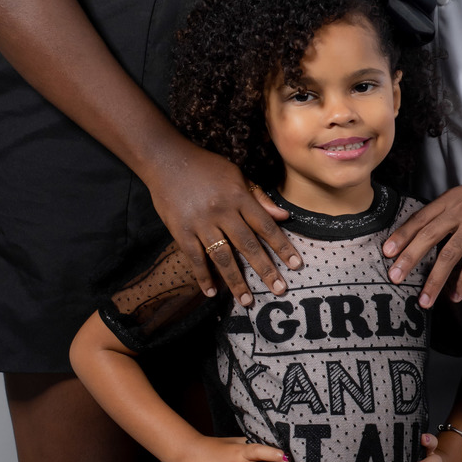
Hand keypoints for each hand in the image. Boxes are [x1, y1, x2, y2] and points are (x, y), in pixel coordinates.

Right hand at [149, 144, 300, 305]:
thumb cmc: (205, 167)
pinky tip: (212, 292)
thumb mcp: (236, 175)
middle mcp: (222, 211)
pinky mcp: (181, 231)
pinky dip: (203, 276)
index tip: (295, 264)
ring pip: (223, 257)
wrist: (165, 160)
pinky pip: (195, 258)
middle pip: (248, 245)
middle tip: (279, 289)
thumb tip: (283, 216)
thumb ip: (259, 197)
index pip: (265, 225)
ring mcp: (200, 223)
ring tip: (247, 301)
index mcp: (238, 197)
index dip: (282, 246)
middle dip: (265, 269)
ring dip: (236, 281)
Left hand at [383, 175, 461, 305]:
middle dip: (409, 259)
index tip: (387, 251)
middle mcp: (458, 213)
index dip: (402, 236)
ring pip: (448, 255)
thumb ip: (448, 211)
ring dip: (434, 280)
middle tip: (395, 277)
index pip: (420, 219)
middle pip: (428, 237)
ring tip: (425, 299)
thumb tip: (429, 229)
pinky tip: (456, 294)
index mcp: (450, 201)